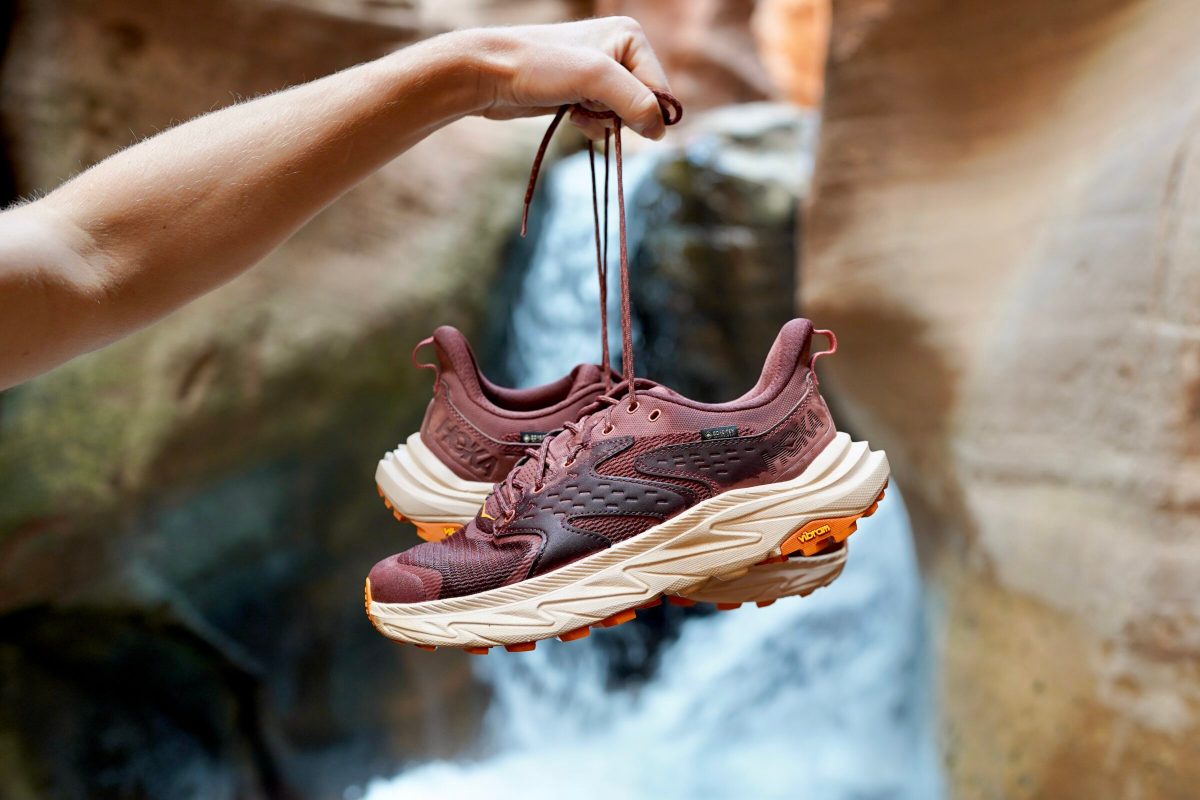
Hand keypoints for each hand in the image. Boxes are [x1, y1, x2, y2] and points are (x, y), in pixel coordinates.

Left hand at [460, 17, 672, 139]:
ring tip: (576, 113)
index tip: (614, 115)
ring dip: (603, 124)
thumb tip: (661, 130)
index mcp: (631, 37)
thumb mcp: (594, 78)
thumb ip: (634, 101)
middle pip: (643, 104)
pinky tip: (571, 117)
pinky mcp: (582, 92)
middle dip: (619, 117)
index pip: (661, 89)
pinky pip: (603, 120)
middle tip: (589, 108)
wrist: (490, 73)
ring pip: (623, 116)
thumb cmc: (540, 67)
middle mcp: (620, 51)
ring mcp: (601, 73)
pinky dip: (591, 125)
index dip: (644, 112)